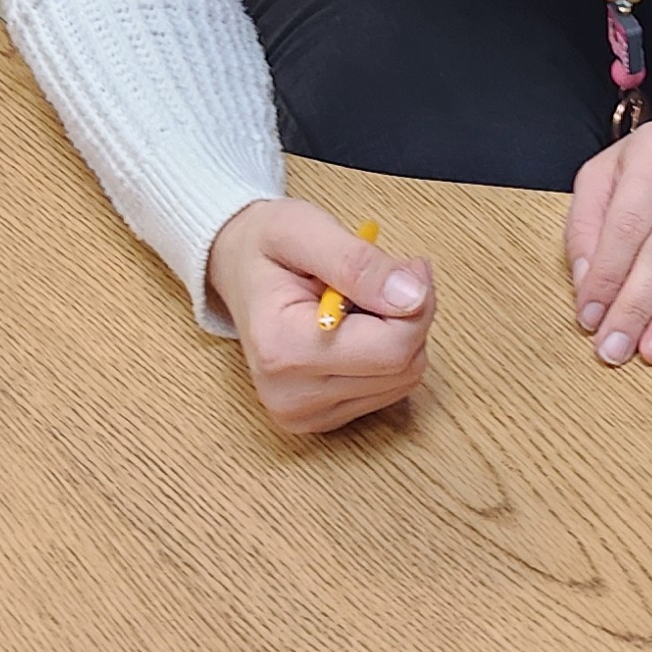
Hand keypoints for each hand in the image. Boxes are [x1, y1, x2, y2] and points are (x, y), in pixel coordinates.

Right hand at [206, 196, 434, 436]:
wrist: (235, 270)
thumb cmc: (266, 247)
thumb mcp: (305, 230)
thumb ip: (358, 263)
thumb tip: (413, 296)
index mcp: (282, 349)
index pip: (392, 349)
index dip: (417, 302)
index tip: (408, 266)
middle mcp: (290, 396)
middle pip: (403, 367)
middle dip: (409, 316)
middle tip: (385, 278)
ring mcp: (304, 415)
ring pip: (403, 380)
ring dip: (399, 334)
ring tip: (361, 303)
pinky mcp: (320, 420)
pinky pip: (389, 390)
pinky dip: (386, 355)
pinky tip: (358, 329)